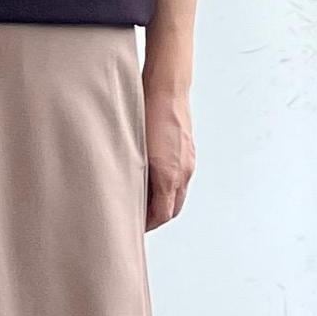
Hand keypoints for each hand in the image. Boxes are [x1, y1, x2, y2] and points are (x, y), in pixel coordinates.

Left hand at [144, 89, 194, 229]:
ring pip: (178, 193)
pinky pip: (181, 177)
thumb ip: (135, 176)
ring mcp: (189, 161)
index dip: (147, 225)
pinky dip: (169, 185)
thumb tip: (127, 193)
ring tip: (143, 200)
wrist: (167, 89)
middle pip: (173, 208)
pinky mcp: (188, 151)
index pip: (162, 215)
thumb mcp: (135, 150)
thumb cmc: (148, 114)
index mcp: (170, 176)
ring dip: (163, 201)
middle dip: (156, 218)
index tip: (134, 226)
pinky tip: (153, 178)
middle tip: (138, 219)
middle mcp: (183, 172)